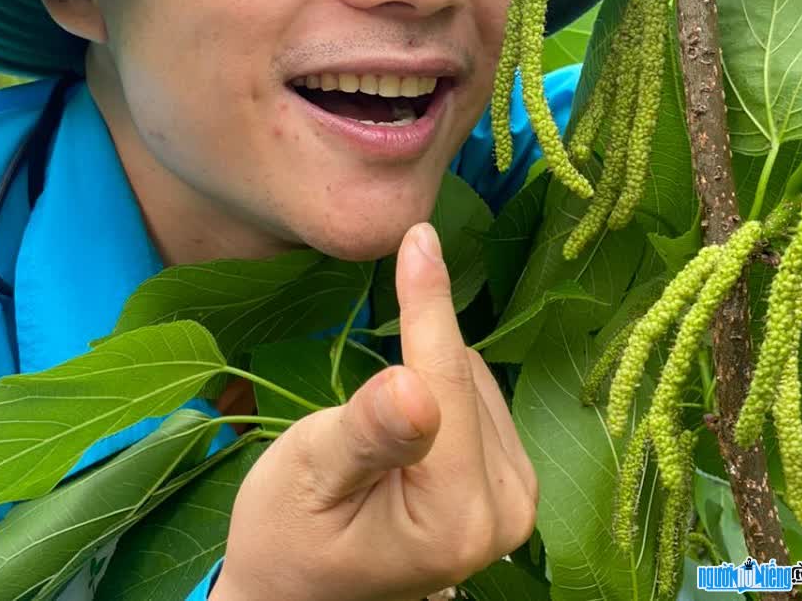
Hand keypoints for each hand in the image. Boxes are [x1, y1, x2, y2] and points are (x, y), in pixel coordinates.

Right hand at [210, 222, 537, 600]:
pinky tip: (408, 415)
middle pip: (464, 377)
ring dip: (427, 366)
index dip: (427, 304)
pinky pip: (477, 399)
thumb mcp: (310, 478)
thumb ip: (366, 433)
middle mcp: (506, 511)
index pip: (445, 380)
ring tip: (375, 414)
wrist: (299, 594)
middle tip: (360, 389)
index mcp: (455, 514)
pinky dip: (441, 384)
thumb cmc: (287, 536)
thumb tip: (412, 386)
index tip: (418, 235)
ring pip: (473, 381)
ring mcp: (514, 501)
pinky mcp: (508, 487)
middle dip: (417, 351)